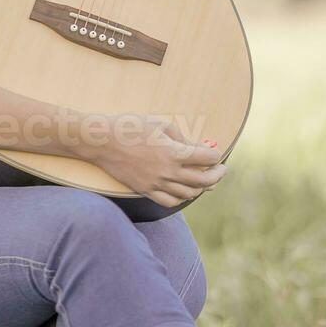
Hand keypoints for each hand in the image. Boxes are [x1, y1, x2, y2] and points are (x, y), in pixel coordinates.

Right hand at [90, 114, 226, 207]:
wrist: (104, 142)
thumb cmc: (132, 127)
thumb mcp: (161, 124)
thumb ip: (182, 137)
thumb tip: (199, 147)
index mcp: (174, 152)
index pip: (207, 158)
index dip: (216, 155)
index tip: (217, 152)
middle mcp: (168, 172)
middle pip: (203, 180)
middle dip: (216, 175)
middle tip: (221, 169)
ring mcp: (157, 184)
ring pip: (189, 194)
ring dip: (202, 188)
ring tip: (205, 180)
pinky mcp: (146, 191)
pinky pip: (170, 201)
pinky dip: (182, 198)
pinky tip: (185, 191)